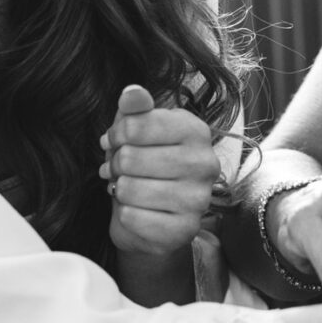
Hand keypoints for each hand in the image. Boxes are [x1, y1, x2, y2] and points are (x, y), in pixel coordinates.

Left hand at [101, 84, 222, 257]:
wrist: (155, 216)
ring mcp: (199, 199)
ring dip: (120, 190)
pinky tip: (136, 211)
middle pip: (130, 158)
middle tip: (119, 170)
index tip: (116, 141)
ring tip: (127, 189)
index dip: (116, 134)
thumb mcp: (137, 131)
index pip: (136, 125)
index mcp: (195, 131)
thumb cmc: (145, 166)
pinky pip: (133, 217)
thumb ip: (135, 108)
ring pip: (130, 188)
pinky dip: (125, 214)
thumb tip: (132, 93)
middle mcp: (206, 163)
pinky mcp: (185, 229)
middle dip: (115, 164)